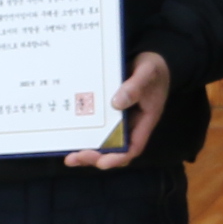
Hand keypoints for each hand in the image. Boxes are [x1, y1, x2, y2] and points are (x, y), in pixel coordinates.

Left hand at [64, 53, 169, 169]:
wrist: (148, 60)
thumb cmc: (153, 68)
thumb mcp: (148, 72)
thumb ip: (136, 87)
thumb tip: (117, 103)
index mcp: (144, 120)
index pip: (133, 147)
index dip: (118, 157)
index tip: (102, 163)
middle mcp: (130, 125)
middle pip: (115, 150)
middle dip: (95, 157)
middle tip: (75, 157)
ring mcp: (118, 120)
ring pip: (103, 142)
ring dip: (87, 151)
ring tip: (69, 157)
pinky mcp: (107, 113)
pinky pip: (96, 127)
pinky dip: (83, 134)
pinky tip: (69, 135)